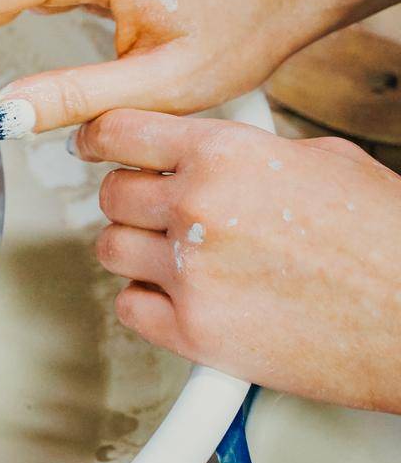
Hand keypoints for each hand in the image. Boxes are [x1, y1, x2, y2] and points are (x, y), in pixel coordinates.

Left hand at [77, 110, 400, 412]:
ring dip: (138, 250)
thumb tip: (205, 150)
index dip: (99, 138)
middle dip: (133, 201)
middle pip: (111, 194)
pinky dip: (149, 302)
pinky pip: (130, 306)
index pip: (118, 130)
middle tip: (161, 211)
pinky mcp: (194, 333)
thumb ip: (246, 151)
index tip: (92, 147)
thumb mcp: (324, 161)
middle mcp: (198, 207)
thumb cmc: (390, 244)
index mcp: (225, 154)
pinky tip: (185, 296)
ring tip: (182, 255)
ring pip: (111, 248)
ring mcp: (190, 272)